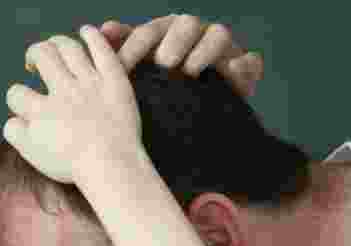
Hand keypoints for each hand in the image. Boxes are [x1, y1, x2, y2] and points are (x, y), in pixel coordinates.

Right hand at [7, 27, 140, 184]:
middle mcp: (62, 91)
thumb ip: (17, 134)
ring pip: (68, 47)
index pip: (16, 93)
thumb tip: (12, 119)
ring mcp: (89, 83)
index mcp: (41, 111)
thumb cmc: (75, 167)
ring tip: (56, 45)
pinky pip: (101, 49)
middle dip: (34, 54)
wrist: (113, 167)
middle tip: (35, 61)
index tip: (24, 101)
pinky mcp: (114, 80)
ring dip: (58, 42)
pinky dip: (92, 36)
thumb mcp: (35, 156)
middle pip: (42, 56)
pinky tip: (86, 32)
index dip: (17, 96)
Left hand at [100, 14, 263, 97]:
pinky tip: (235, 74)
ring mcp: (221, 49)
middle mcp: (194, 34)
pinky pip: (249, 61)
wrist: (195, 116)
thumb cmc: (159, 90)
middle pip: (186, 24)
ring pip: (219, 34)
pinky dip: (244, 65)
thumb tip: (101, 29)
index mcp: (165, 33)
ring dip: (206, 49)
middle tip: (163, 62)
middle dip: (175, 40)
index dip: (135, 47)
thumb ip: (119, 53)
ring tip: (192, 70)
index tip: (122, 67)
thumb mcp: (137, 74)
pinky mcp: (243, 68)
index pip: (148, 32)